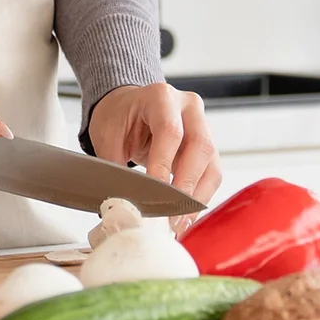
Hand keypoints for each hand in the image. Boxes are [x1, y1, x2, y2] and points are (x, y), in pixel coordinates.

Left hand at [88, 81, 220, 229]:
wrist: (129, 107)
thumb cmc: (119, 117)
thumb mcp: (107, 136)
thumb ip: (115, 166)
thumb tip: (122, 203)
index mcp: (160, 97)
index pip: (170, 131)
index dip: (163, 165)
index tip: (154, 195)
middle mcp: (188, 107)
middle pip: (200, 147)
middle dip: (186, 186)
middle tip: (171, 215)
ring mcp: (203, 125)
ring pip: (212, 165)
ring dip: (197, 197)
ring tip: (179, 223)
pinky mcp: (207, 147)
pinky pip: (211, 174)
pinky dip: (199, 197)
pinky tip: (185, 215)